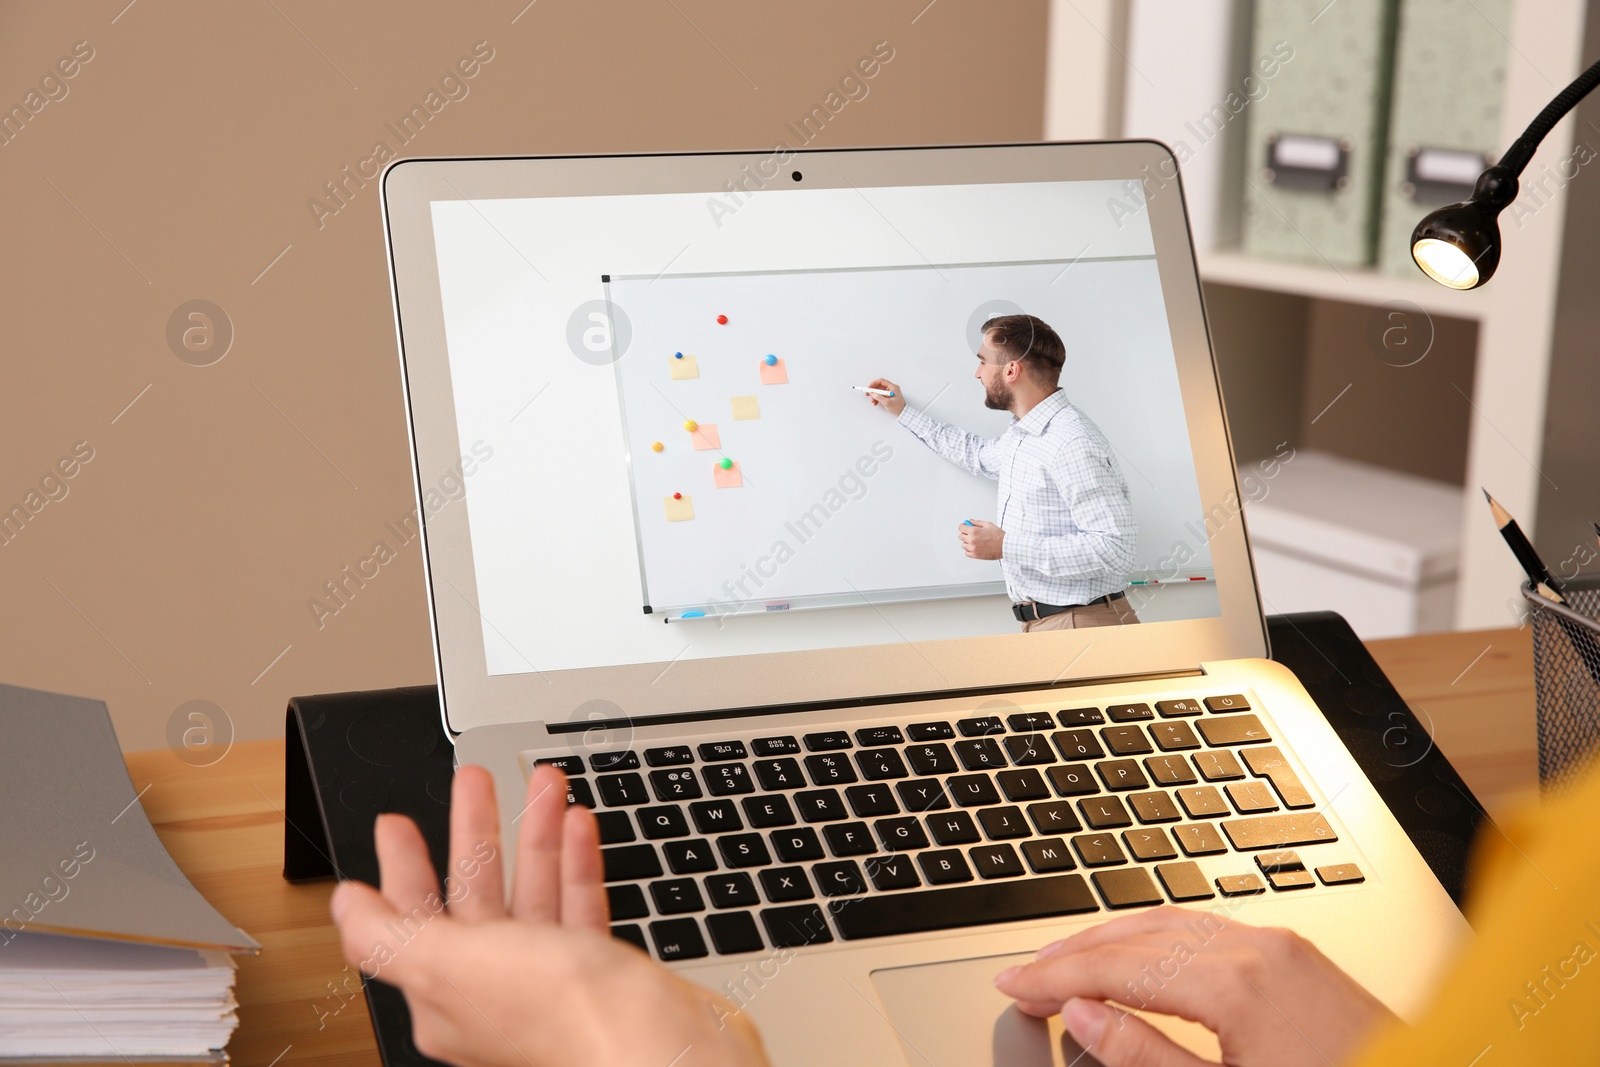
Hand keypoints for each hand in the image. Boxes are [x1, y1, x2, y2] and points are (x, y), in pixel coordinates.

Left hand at [330, 764, 772, 1066]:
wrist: (655, 1048)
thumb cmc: (560, 1016)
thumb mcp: (449, 964)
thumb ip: (388, 934)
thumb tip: (342, 906)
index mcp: (447, 995)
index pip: (411, 920)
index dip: (403, 866)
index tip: (397, 822)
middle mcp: (495, 991)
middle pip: (475, 897)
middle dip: (475, 832)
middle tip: (473, 782)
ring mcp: (550, 982)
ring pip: (532, 894)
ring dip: (535, 834)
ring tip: (544, 784)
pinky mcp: (599, 973)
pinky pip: (581, 910)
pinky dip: (577, 866)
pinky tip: (578, 828)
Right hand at [866, 377, 905, 416]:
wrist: (902, 412)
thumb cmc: (898, 407)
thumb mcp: (887, 403)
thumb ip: (879, 397)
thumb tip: (873, 394)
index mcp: (893, 387)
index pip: (881, 381)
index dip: (874, 383)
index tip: (869, 387)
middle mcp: (891, 388)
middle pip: (879, 386)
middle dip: (873, 390)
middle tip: (868, 393)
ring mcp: (890, 392)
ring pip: (879, 391)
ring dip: (874, 395)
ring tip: (872, 400)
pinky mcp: (888, 396)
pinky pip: (881, 395)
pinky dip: (877, 398)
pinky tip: (875, 402)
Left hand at [959, 519, 1003, 559]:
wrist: (1005, 546)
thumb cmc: (998, 536)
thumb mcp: (988, 525)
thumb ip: (977, 522)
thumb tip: (970, 521)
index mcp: (974, 531)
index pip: (961, 528)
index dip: (963, 526)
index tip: (964, 526)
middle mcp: (972, 540)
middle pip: (960, 536)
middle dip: (965, 534)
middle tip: (970, 533)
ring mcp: (973, 548)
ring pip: (963, 545)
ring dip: (967, 542)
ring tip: (975, 541)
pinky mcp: (975, 555)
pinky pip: (967, 553)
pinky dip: (969, 550)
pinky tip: (975, 547)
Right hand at [993, 906, 1397, 1066]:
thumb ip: (1145, 1056)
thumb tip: (1083, 1015)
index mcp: (1238, 983)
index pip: (1118, 968)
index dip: (1057, 977)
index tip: (1015, 988)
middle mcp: (1260, 948)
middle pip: (1139, 935)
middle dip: (1075, 954)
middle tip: (1026, 979)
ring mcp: (1284, 947)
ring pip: (1171, 923)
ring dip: (1112, 941)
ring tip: (1068, 965)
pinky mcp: (1300, 957)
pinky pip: (1208, 929)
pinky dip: (1157, 939)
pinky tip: (1140, 955)